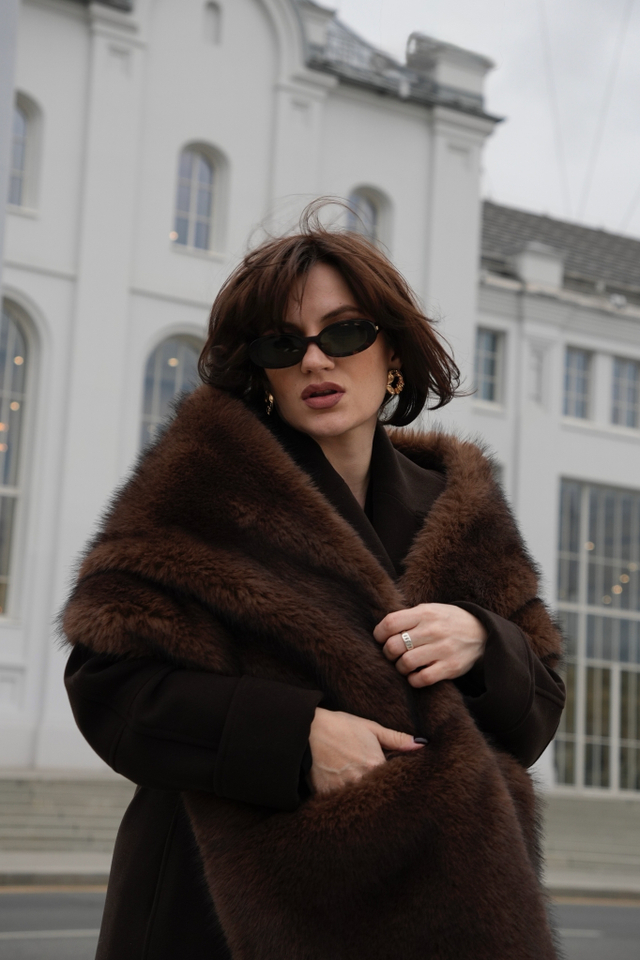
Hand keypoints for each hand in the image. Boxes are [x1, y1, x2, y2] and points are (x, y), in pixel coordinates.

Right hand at [308, 707, 423, 795]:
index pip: (395, 782)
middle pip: (379, 795)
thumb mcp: (370, 727)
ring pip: (362, 803)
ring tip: (369, 799)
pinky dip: (347, 804)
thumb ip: (396, 739)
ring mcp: (343, 790)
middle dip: (384, 795)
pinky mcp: (327, 796)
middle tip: (389, 797)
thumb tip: (422, 745)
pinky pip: (342, 805)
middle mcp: (361, 780)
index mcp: (375, 764)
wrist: (305, 730)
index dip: (397, 784)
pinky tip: (351, 803)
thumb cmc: (339, 726)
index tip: (402, 786)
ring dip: (367, 802)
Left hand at [373, 603, 487, 687]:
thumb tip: (382, 631)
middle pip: (394, 645)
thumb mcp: (430, 610)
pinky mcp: (450, 667)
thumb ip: (409, 617)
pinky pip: (422, 679)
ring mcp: (442, 649)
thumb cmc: (448, 621)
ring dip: (400, 668)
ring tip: (404, 665)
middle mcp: (433, 630)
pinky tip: (415, 675)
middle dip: (388, 653)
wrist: (482, 633)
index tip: (381, 639)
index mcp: (425, 613)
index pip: (390, 623)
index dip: (379, 634)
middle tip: (393, 655)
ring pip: (405, 663)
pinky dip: (413, 680)